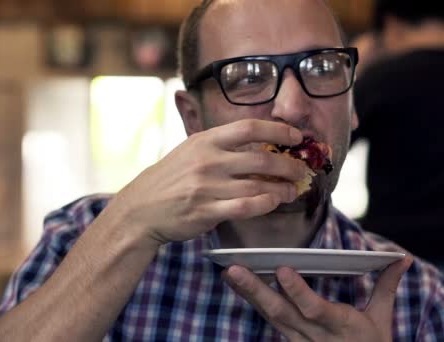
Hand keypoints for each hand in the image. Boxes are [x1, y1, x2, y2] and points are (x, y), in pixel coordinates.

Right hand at [107, 119, 306, 245]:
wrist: (141, 208)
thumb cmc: (170, 178)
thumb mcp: (190, 150)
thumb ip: (220, 145)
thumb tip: (259, 143)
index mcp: (205, 141)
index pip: (249, 127)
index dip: (278, 129)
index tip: (296, 136)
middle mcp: (208, 161)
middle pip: (262, 158)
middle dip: (289, 165)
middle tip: (302, 170)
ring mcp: (207, 187)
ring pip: (258, 186)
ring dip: (283, 188)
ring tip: (293, 190)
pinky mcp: (207, 211)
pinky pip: (246, 207)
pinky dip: (266, 204)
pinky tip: (274, 202)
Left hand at [223, 255, 413, 341]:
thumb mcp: (382, 319)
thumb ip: (386, 286)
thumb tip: (401, 257)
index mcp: (340, 327)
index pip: (315, 309)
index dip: (298, 291)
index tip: (282, 269)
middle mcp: (314, 336)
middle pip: (281, 313)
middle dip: (256, 291)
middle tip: (234, 270)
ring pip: (269, 318)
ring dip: (248, 294)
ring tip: (229, 272)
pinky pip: (268, 322)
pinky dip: (253, 303)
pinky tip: (237, 285)